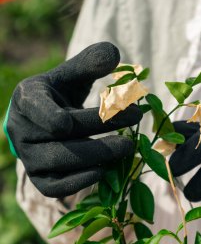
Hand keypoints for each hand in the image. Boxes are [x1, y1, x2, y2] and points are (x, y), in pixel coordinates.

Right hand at [4, 42, 141, 197]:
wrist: (41, 125)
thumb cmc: (58, 96)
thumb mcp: (70, 75)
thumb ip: (89, 63)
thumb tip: (114, 55)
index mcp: (27, 100)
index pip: (36, 108)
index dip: (52, 116)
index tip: (72, 121)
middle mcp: (22, 131)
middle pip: (61, 136)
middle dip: (101, 128)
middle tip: (136, 120)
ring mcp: (29, 158)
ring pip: (61, 162)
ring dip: (98, 156)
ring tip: (127, 147)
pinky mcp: (39, 180)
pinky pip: (56, 188)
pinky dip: (79, 182)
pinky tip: (104, 172)